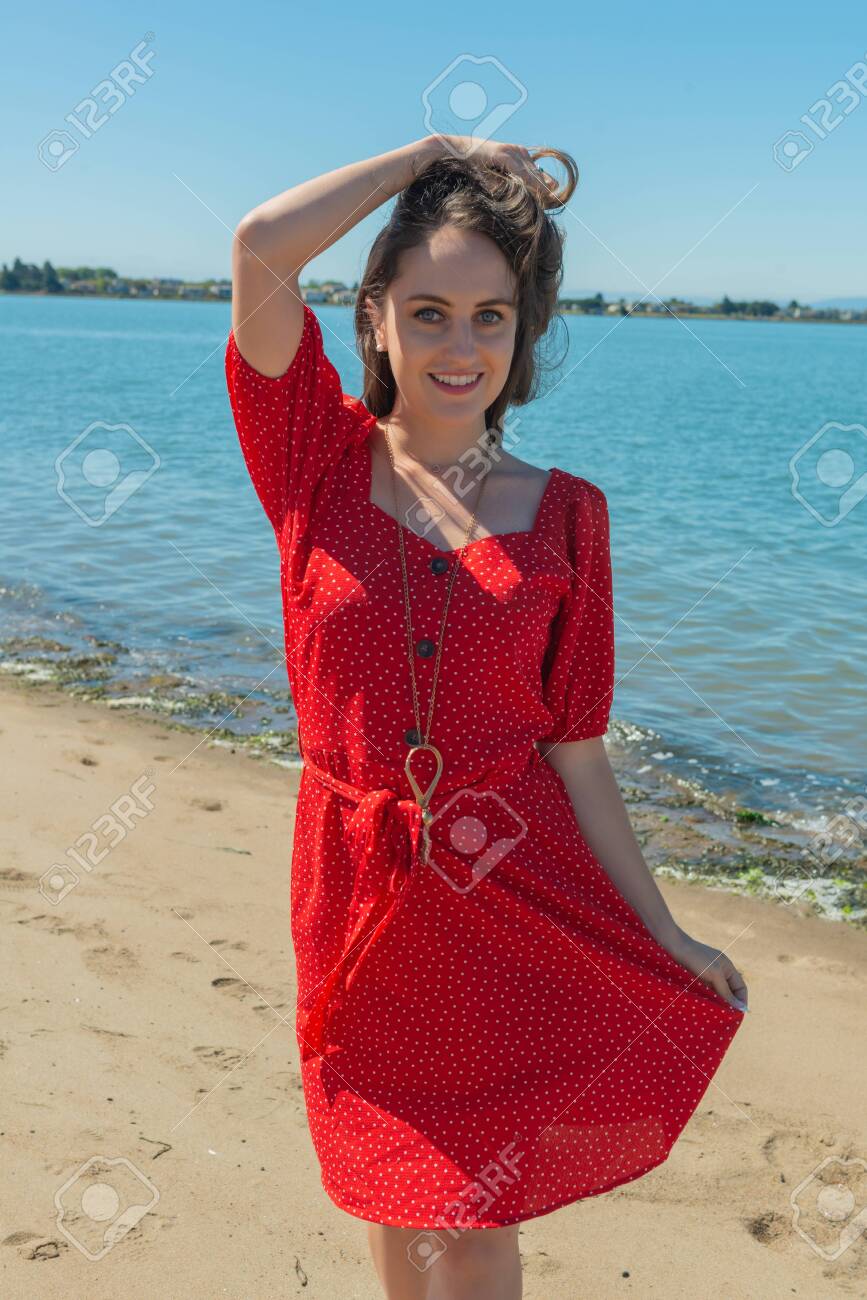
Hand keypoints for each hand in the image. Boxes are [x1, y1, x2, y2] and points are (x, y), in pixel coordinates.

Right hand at [436, 135, 559, 199]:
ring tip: (553, 197)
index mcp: (517, 157)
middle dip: (547, 188)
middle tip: (559, 200)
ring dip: (541, 185)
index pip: (536, 174)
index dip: (546, 187)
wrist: (455, 151)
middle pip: (537, 173)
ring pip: (531, 172)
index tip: (556, 198)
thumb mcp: (493, 178)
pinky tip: (538, 189)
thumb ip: (506, 186)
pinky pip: (520, 170)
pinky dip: (529, 180)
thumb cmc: (471, 166)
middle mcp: (518, 152)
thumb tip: (517, 199)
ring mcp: (511, 151)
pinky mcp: (503, 154)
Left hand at [660, 925, 748, 1012]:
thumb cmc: (696, 957)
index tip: (738, 1015)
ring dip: (717, 1004)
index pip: (741, 988)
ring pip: (717, 994)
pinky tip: (704, 1009)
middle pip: (729, 993)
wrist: (673, 947)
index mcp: (728, 968)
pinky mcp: (696, 980)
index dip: (741, 1001)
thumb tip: (741, 1008)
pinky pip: (706, 993)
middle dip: (729, 1005)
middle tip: (726, 1019)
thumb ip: (726, 991)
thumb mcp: (715, 974)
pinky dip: (707, 1000)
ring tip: (715, 1016)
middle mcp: (720, 972)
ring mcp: (708, 976)